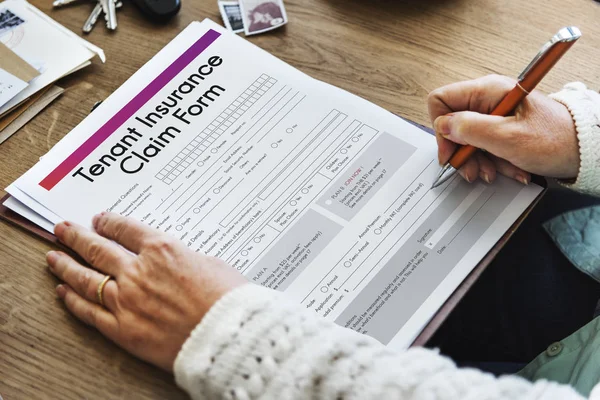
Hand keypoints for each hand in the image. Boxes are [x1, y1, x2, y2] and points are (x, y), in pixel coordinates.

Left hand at [47, 213, 246, 371]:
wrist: (227, 334)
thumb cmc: (227, 298)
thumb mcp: (210, 263)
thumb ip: (183, 259)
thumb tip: (172, 262)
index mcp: (162, 249)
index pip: (126, 229)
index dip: (109, 222)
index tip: (100, 220)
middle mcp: (138, 271)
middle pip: (98, 249)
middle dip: (77, 237)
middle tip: (62, 230)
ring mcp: (126, 300)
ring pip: (86, 278)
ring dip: (66, 265)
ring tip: (53, 257)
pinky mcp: (123, 329)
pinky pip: (90, 312)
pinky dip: (73, 301)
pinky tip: (63, 292)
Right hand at [428, 74, 579, 183]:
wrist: (585, 150)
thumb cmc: (555, 140)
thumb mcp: (507, 137)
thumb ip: (470, 129)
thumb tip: (443, 126)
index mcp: (487, 91)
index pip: (441, 101)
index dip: (441, 128)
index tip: (451, 152)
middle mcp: (488, 99)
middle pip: (454, 124)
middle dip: (462, 152)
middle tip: (473, 171)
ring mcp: (495, 114)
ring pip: (468, 139)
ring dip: (479, 161)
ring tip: (496, 172)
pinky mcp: (502, 128)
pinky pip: (485, 146)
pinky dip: (493, 161)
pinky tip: (509, 169)